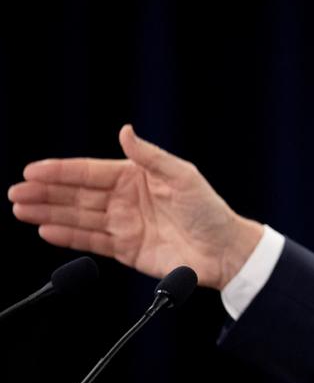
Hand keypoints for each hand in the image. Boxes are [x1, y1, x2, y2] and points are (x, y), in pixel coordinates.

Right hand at [8, 124, 262, 288]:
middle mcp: (126, 199)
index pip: (90, 172)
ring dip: (49, 212)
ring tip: (21, 210)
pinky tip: (46, 229)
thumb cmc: (209, 211)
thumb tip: (125, 131)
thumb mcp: (182, 176)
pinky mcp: (126, 249)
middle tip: (15, 192)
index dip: (60, 171)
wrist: (224, 251)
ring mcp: (124, 224)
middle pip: (77, 194)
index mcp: (137, 177)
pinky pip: (90, 240)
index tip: (32, 171)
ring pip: (78, 216)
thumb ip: (149, 156)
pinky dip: (67, 235)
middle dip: (45, 192)